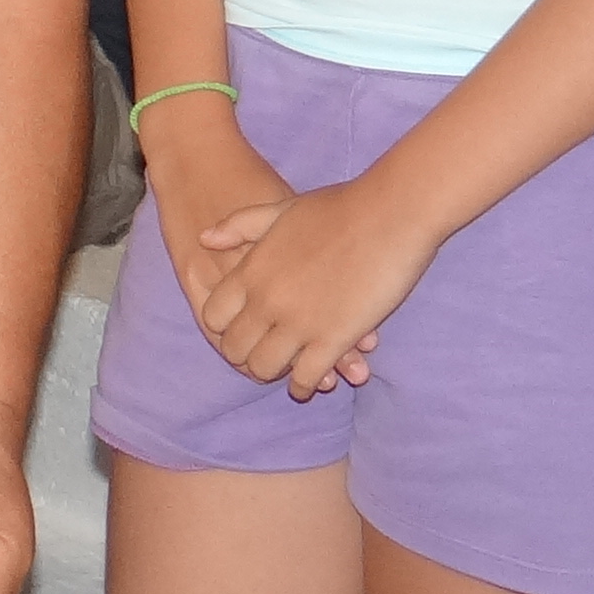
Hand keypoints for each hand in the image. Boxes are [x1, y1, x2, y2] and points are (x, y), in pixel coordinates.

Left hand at [192, 171, 436, 399]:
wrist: (390, 215)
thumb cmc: (339, 208)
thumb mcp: (280, 209)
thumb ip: (240, 226)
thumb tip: (204, 239)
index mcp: (251, 271)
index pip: (213, 317)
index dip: (225, 326)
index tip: (242, 326)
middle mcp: (267, 301)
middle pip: (235, 349)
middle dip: (245, 355)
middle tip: (263, 354)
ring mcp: (299, 324)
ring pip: (265, 369)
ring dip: (274, 372)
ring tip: (287, 369)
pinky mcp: (333, 340)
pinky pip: (306, 378)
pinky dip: (306, 385)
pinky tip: (314, 382)